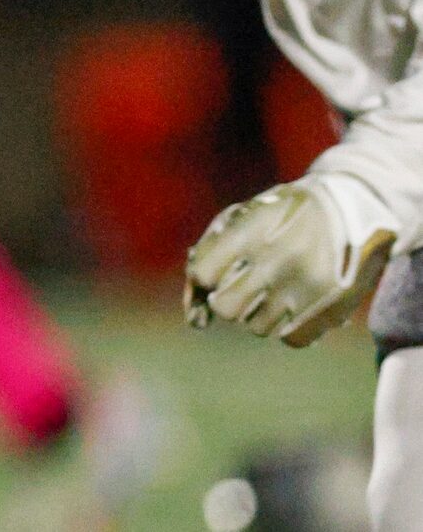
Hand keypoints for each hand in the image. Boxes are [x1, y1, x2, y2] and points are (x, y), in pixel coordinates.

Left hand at [186, 179, 395, 345]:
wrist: (350, 206)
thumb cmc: (282, 213)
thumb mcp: (242, 216)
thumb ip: (208, 255)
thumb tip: (195, 320)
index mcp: (251, 232)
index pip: (203, 275)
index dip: (205, 276)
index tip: (216, 271)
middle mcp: (277, 262)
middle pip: (227, 309)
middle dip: (227, 301)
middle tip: (241, 288)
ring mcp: (306, 288)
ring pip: (257, 327)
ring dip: (258, 313)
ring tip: (274, 289)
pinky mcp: (332, 308)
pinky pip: (292, 339)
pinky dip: (287, 327)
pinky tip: (293, 305)